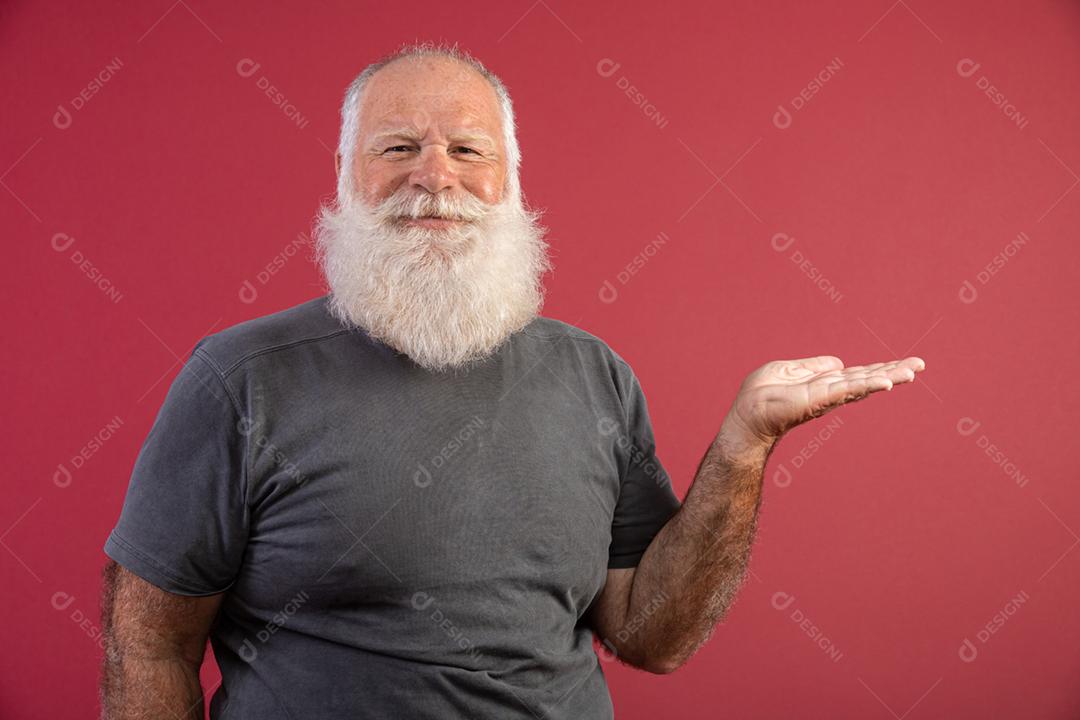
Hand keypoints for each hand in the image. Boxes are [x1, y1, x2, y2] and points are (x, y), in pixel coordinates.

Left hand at [720, 355, 926, 452]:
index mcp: (825, 383)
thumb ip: (814, 365)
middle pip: (867, 379)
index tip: (907, 363)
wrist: (746, 415)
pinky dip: (867, 385)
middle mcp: (831, 391)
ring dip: (888, 377)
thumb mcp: (789, 369)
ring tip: (912, 371)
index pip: (858, 374)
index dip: (881, 369)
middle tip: (920, 365)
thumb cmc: (761, 395)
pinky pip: (848, 389)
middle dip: (893, 372)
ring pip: (863, 384)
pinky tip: (886, 382)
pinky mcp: (819, 399)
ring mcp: (827, 396)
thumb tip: (838, 362)